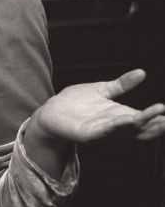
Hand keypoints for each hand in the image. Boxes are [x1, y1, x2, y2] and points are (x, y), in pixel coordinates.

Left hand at [32, 69, 164, 142]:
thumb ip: (122, 84)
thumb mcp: (103, 90)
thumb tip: (142, 72)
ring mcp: (101, 131)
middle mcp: (114, 126)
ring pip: (122, 131)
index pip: (142, 118)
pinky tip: (123, 120)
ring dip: (135, 125)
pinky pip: (102, 131)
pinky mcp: (86, 134)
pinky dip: (114, 127)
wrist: (52, 111)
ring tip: (148, 118)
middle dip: (151, 123)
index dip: (155, 116)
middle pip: (137, 128)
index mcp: (119, 115)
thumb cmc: (77, 102)